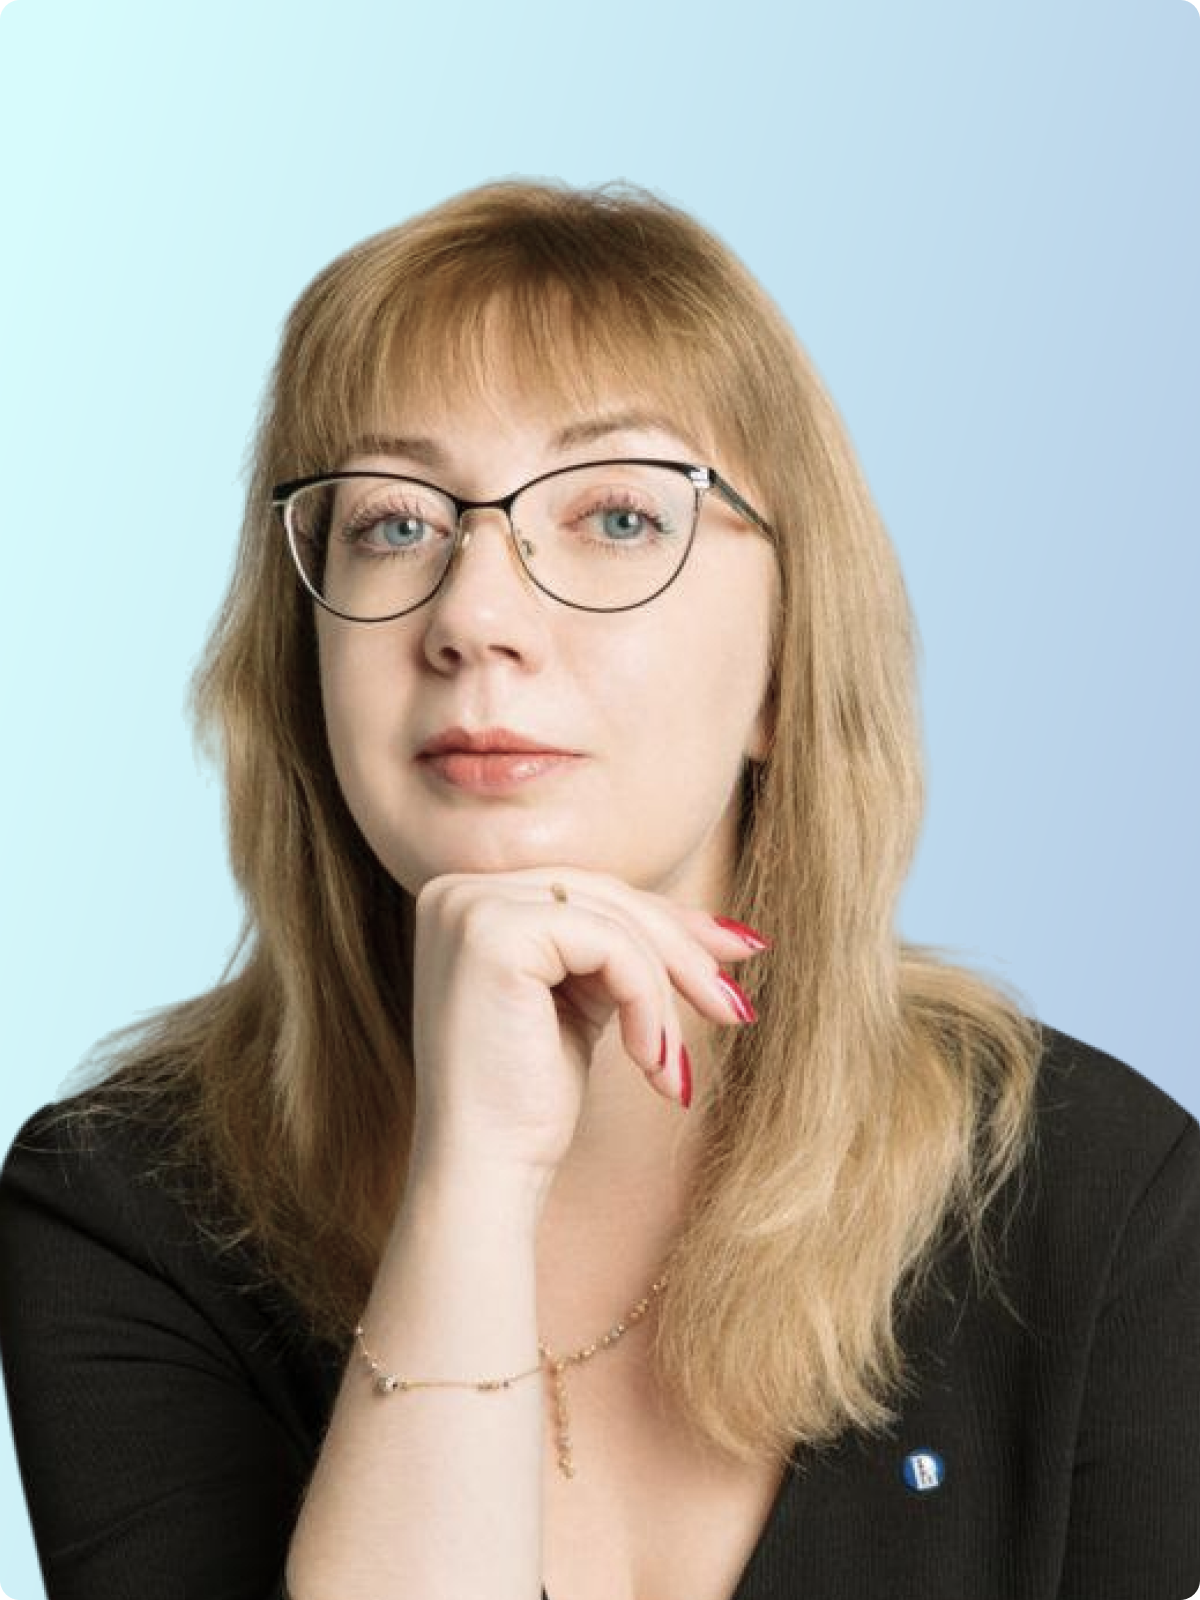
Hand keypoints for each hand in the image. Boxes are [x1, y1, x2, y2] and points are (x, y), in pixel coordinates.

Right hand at [407, 868, 765, 1186]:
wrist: (482, 1173)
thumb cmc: (526, 1102)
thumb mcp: (580, 1001)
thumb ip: (615, 948)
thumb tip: (722, 928)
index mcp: (467, 898)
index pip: (587, 892)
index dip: (666, 923)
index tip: (736, 952)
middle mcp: (457, 890)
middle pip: (605, 897)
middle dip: (683, 950)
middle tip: (736, 1006)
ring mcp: (470, 907)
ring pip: (616, 921)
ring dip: (665, 994)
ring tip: (676, 1065)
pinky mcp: (495, 934)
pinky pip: (611, 946)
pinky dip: (647, 1003)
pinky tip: (651, 1062)